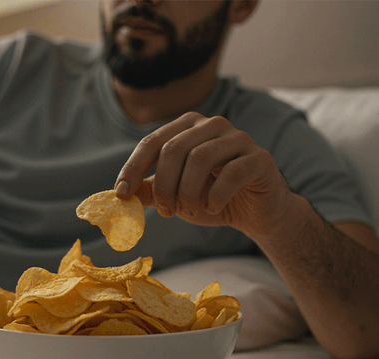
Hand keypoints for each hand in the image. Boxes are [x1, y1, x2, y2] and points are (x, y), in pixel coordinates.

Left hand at [114, 112, 294, 238]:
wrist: (256, 213)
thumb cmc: (211, 198)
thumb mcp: (174, 195)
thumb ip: (149, 191)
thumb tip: (118, 196)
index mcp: (188, 127)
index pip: (153, 142)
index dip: (133, 167)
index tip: (121, 194)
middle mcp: (212, 125)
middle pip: (174, 149)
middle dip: (163, 185)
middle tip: (165, 211)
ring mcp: (238, 138)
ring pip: (200, 158)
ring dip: (187, 191)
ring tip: (188, 211)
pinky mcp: (259, 158)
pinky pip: (232, 172)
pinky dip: (216, 195)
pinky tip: (212, 208)